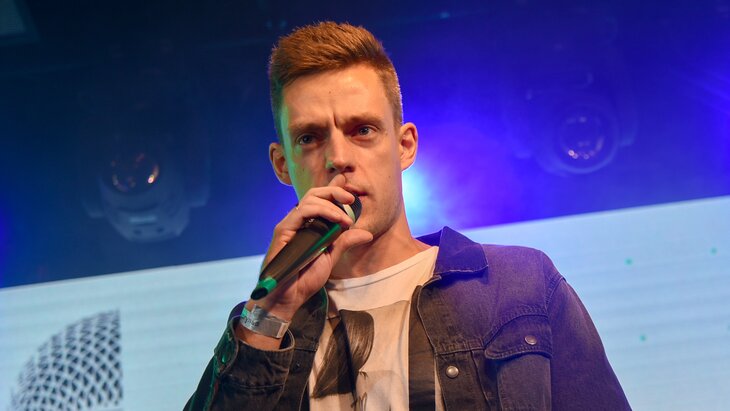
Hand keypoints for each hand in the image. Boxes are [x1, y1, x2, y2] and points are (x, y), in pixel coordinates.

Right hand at [243, 175, 371, 327]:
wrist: (289, 297)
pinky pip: (303, 211)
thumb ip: (345, 242)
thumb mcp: (331, 257)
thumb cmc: (305, 278)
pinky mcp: (283, 230)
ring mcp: (290, 224)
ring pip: (310, 199)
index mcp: (308, 224)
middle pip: (315, 194)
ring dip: (332, 204)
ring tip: (347, 218)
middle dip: (335, 191)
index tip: (351, 192)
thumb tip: (367, 233)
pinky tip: (337, 220)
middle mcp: (298, 221)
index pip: (320, 200)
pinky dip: (323, 211)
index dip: (333, 190)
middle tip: (351, 199)